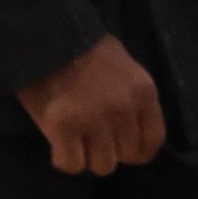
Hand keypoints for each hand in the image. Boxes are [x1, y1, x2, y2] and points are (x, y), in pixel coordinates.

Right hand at [16, 34, 165, 173]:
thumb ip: (131, 95)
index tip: (122, 148)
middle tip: (91, 139)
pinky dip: (64, 159)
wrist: (44, 33)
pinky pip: (71, 164)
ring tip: (74, 141)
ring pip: (102, 165)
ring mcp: (93, 120)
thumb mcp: (122, 65)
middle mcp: (123, 110)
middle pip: (127, 155)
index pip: (153, 140)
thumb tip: (131, 126)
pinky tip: (58, 146)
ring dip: (87, 157)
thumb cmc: (81, 45)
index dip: (137, 150)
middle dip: (110, 151)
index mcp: (143, 93)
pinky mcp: (62, 127)